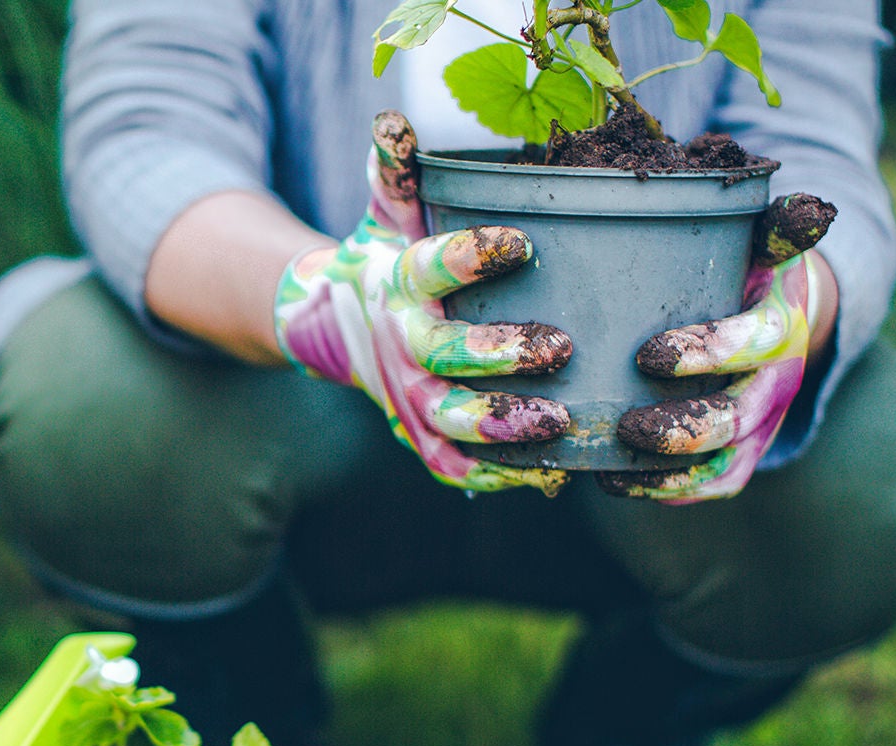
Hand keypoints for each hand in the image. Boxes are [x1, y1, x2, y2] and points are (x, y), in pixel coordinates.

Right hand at [274, 111, 574, 494]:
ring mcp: (411, 398)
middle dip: (499, 355)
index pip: (434, 267)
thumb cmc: (387, 259)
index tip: (524, 242)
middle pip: (445, 356)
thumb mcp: (389, 213)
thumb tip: (394, 120)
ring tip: (561, 419)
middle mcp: (402, 346)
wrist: (335, 327)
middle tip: (559, 346)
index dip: (474, 256)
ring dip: (505, 425)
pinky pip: (456, 465)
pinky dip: (497, 475)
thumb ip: (399, 172)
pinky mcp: (421, 436)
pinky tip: (549, 474)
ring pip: (453, 421)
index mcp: (401, 284)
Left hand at [600, 195, 837, 502]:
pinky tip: (615, 483)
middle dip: (683, 429)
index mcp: (782, 323)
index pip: (755, 343)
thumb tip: (812, 210)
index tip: (647, 356)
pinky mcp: (742, 452)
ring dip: (671, 472)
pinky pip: (713, 485)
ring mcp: (761, 423)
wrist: (780, 309)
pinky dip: (668, 491)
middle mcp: (777, 380)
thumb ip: (775, 225)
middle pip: (739, 418)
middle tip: (626, 426)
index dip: (708, 353)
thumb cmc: (749, 266)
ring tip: (613, 466)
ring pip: (725, 463)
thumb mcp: (763, 239)